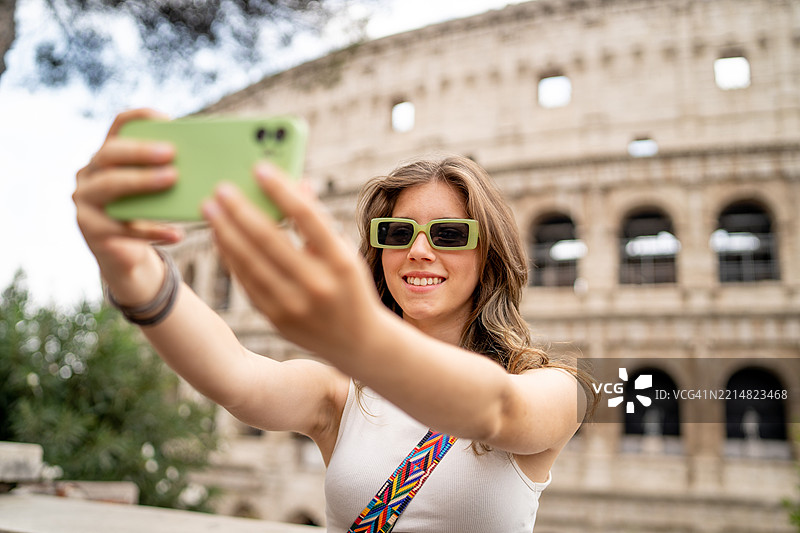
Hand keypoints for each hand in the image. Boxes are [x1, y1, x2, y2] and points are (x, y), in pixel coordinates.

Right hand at [73, 108, 180, 302]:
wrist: (125, 257)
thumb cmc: (146, 216)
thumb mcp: (154, 192)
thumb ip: (166, 174)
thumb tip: (204, 162)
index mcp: (107, 157)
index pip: (118, 127)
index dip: (139, 117)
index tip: (166, 118)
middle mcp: (88, 173)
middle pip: (109, 153)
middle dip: (140, 150)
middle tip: (171, 152)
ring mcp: (85, 201)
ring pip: (109, 185)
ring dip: (142, 180)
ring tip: (173, 179)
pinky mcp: (91, 230)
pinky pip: (123, 228)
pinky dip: (153, 230)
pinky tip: (178, 234)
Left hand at [201, 163, 383, 358]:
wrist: (359, 344)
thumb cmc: (351, 287)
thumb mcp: (345, 254)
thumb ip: (320, 221)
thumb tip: (296, 183)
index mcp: (340, 262)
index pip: (307, 218)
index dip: (281, 190)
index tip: (259, 168)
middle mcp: (317, 285)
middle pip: (270, 240)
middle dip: (241, 211)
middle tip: (220, 188)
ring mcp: (295, 306)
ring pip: (251, 263)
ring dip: (226, 233)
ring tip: (210, 209)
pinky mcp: (277, 320)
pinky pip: (246, 283)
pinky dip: (231, 258)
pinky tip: (221, 238)